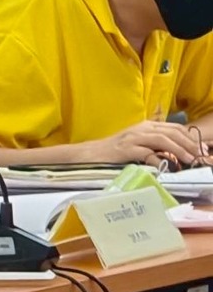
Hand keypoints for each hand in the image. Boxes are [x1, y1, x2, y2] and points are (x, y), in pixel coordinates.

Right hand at [81, 121, 207, 168]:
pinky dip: (158, 159)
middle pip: (172, 132)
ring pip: (162, 139)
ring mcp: (133, 138)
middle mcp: (141, 129)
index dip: (192, 138)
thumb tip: (178, 153)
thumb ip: (156, 145)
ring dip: (179, 149)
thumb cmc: (115, 152)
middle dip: (190, 144)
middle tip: (201, 155)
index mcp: (146, 126)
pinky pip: (146, 152)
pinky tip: (166, 166)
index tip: (203, 149)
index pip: (175, 128)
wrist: (90, 154)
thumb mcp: (139, 144)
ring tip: (190, 159)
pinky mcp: (125, 149)